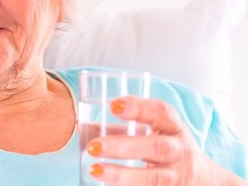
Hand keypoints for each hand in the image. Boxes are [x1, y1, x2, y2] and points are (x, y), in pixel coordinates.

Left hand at [84, 96, 244, 184]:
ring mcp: (176, 176)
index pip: (162, 112)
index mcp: (174, 128)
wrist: (202, 180)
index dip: (139, 107)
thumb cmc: (167, 148)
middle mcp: (179, 151)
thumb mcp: (154, 133)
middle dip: (124, 146)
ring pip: (153, 177)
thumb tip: (82, 127)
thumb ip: (124, 129)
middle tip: (93, 146)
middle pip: (157, 147)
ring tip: (94, 170)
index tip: (112, 106)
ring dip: (122, 175)